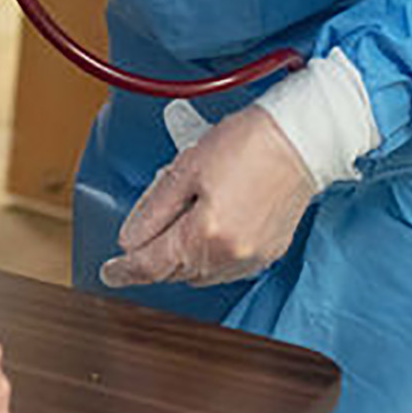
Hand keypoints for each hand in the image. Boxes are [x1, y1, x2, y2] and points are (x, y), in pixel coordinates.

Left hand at [98, 104, 316, 289]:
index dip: (124, 270)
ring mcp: (252, 259)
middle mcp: (230, 256)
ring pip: (199, 274)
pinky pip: (225, 267)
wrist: (302, 139)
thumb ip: (154, 208)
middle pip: (174, 272)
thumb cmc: (248, 143)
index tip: (109, 272)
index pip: (152, 266)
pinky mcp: (268, 253)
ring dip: (181, 257)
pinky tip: (207, 228)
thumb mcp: (186, 167)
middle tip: (145, 231)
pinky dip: (208, 255)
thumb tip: (131, 239)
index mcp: (206, 234)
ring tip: (181, 219)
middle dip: (154, 257)